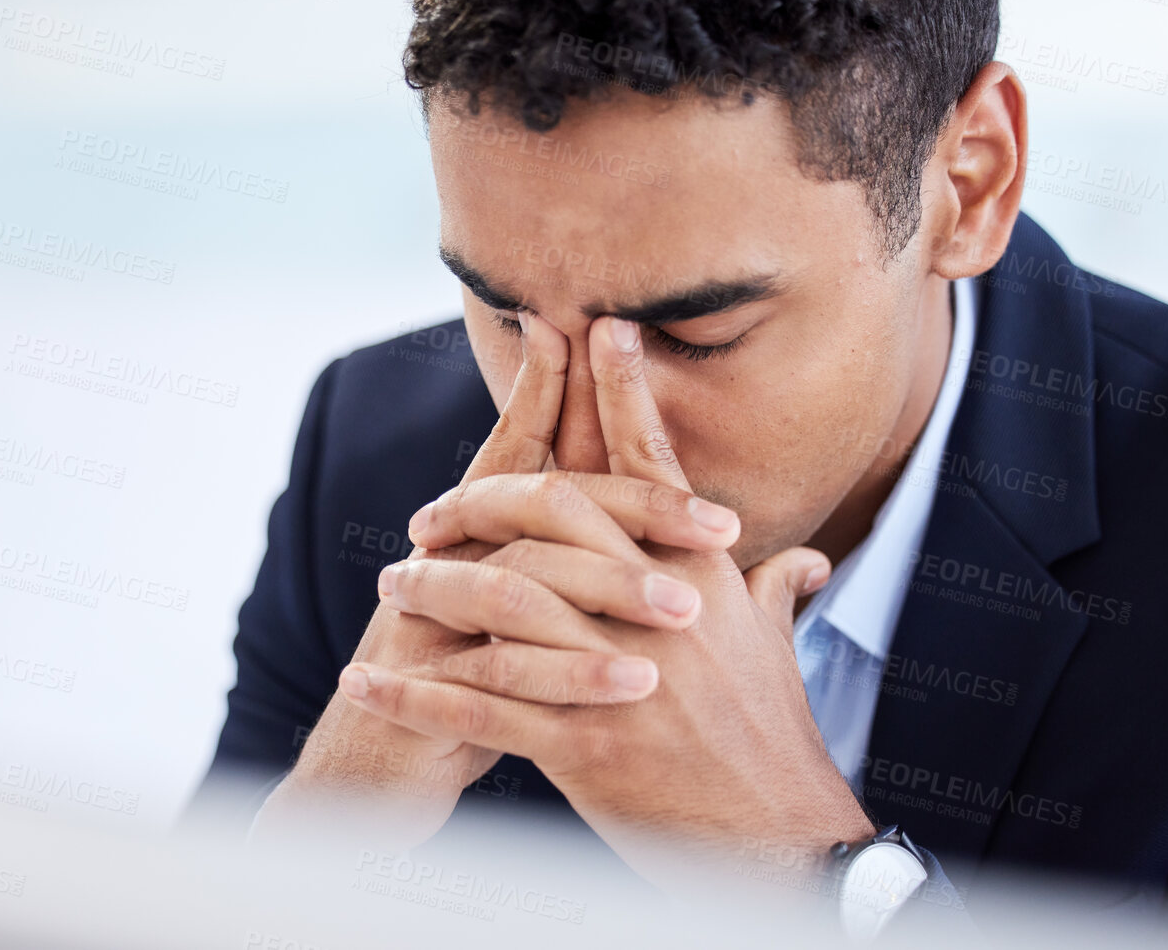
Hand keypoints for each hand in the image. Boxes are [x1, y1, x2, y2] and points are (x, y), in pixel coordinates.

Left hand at [336, 315, 871, 886]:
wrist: (782, 839)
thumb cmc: (772, 740)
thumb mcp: (776, 652)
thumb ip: (773, 593)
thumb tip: (801, 560)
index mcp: (703, 574)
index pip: (650, 466)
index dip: (620, 392)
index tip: (587, 329)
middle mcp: (660, 608)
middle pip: (556, 513)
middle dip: (483, 501)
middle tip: (432, 512)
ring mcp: (619, 675)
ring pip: (503, 603)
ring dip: (434, 591)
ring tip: (388, 587)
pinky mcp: (582, 744)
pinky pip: (477, 707)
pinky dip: (412, 695)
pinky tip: (366, 686)